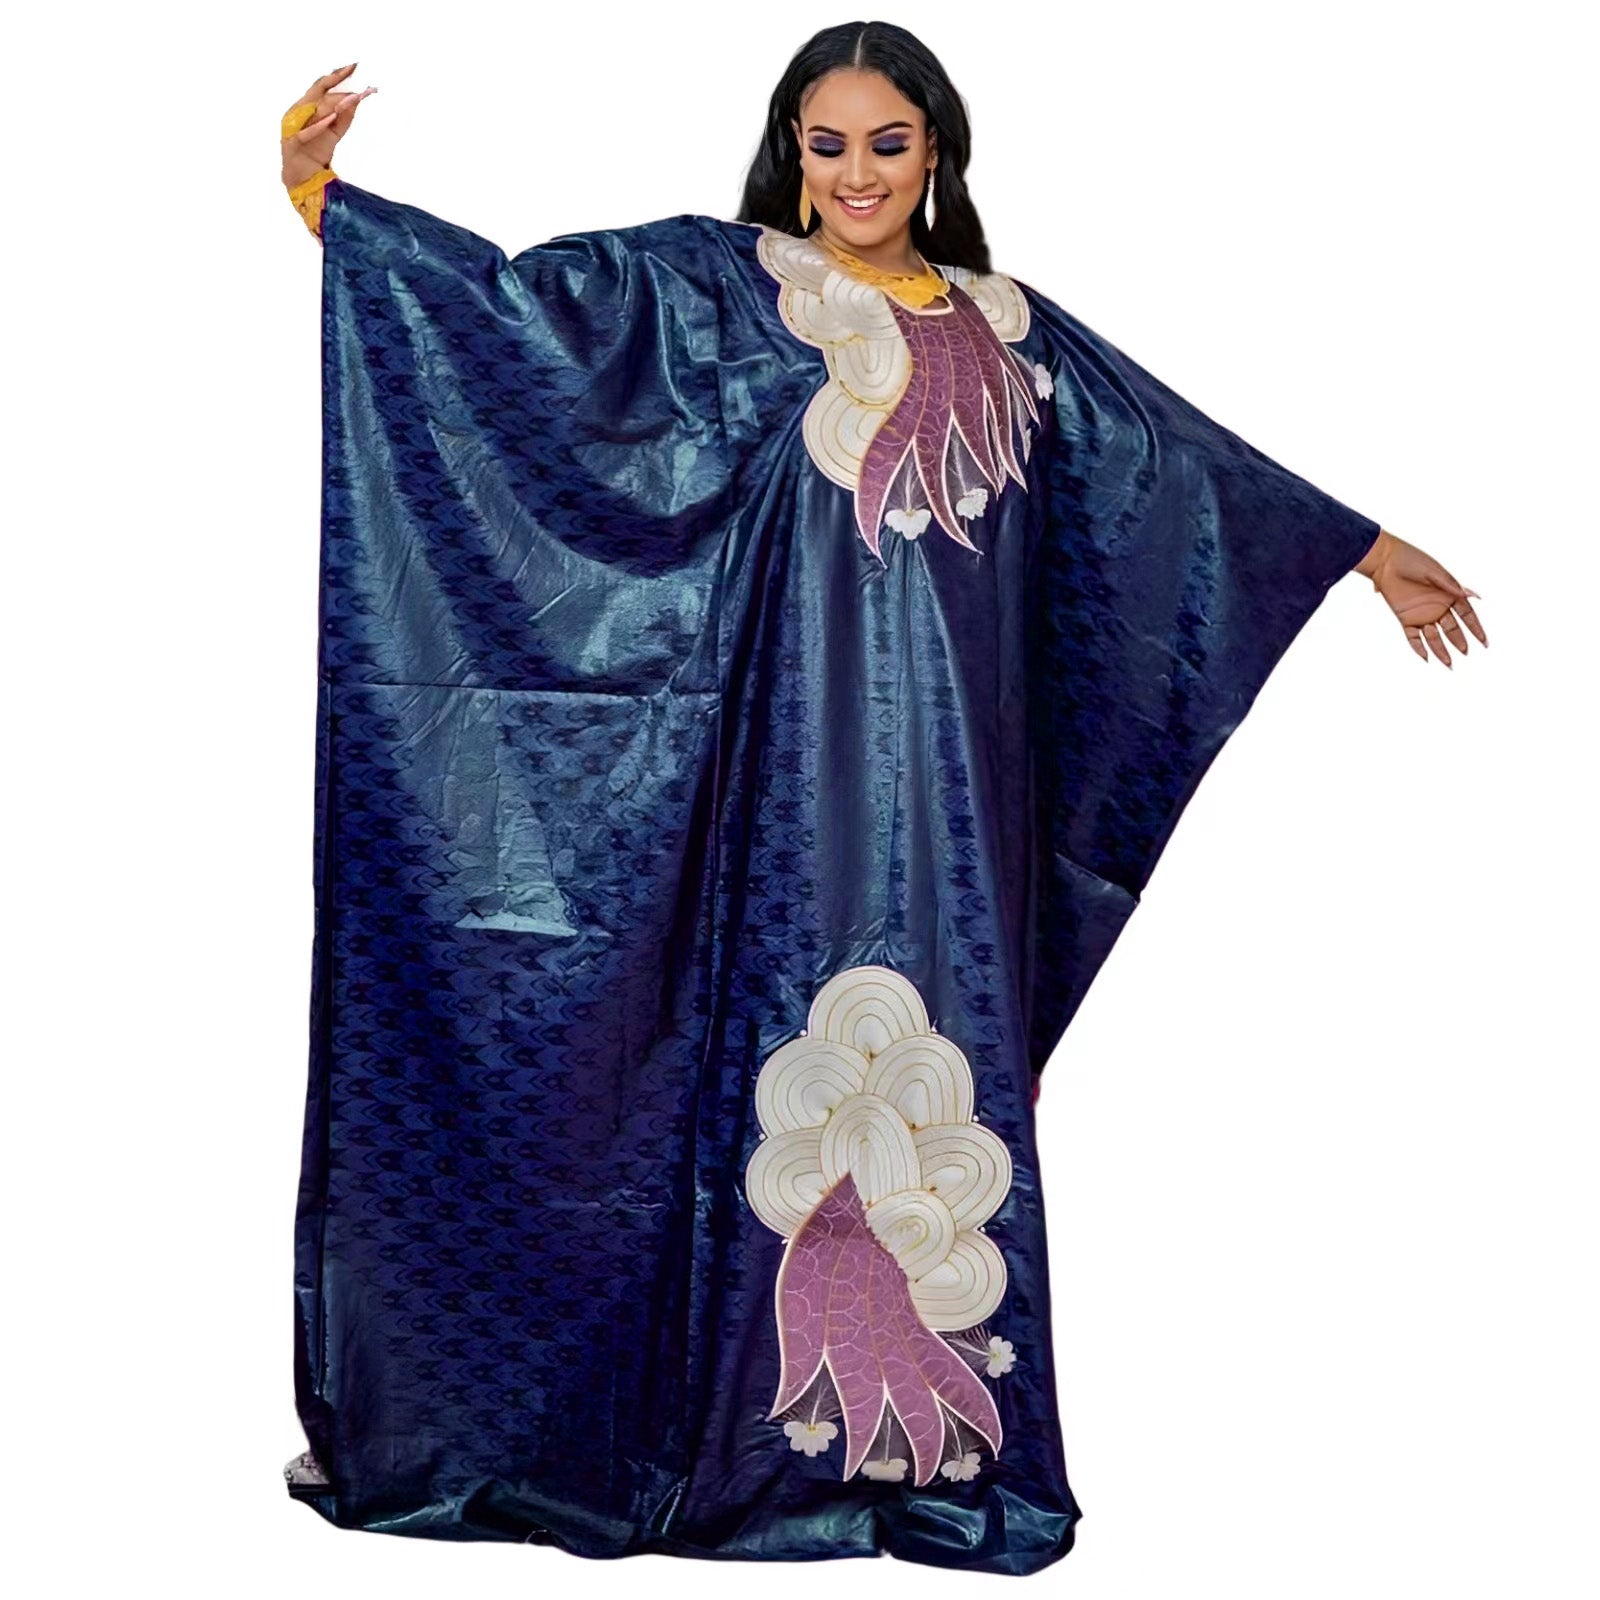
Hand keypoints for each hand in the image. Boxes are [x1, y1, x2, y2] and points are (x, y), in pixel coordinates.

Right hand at [281, 64, 375, 188]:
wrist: (302, 177)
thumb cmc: (317, 151)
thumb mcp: (334, 132)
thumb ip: (344, 117)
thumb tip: (358, 100)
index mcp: (306, 106)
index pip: (321, 86)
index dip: (336, 75)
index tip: (354, 66)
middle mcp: (298, 112)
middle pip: (317, 91)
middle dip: (334, 79)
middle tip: (352, 70)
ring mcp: (294, 126)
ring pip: (315, 109)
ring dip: (334, 101)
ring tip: (352, 95)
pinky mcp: (294, 143)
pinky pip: (307, 131)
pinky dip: (319, 125)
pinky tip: (332, 117)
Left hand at [1358, 528, 1487, 667]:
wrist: (1385, 561)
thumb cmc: (1412, 560)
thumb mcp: (1435, 572)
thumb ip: (1452, 586)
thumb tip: (1474, 596)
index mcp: (1449, 594)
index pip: (1467, 615)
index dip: (1476, 628)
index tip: (1484, 641)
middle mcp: (1437, 607)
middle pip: (1452, 629)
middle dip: (1459, 641)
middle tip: (1466, 653)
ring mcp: (1421, 614)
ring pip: (1433, 637)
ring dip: (1441, 650)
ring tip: (1449, 664)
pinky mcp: (1405, 618)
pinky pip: (1413, 637)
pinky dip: (1419, 647)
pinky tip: (1426, 658)